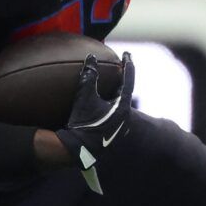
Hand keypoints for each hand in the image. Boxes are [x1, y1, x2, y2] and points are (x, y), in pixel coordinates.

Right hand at [55, 54, 134, 194]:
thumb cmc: (81, 123)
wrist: (77, 151)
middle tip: (120, 68)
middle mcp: (125, 118)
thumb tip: (91, 58)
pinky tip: (103, 105)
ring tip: (111, 85)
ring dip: (116, 93)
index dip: (127, 65)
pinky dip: (111, 105)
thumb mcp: (84, 97)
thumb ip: (89, 76)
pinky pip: (115, 114)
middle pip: (126, 93)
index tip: (127, 54)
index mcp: (122, 107)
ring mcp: (120, 128)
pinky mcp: (113, 134)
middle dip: (122, 80)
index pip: (128, 80)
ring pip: (121, 105)